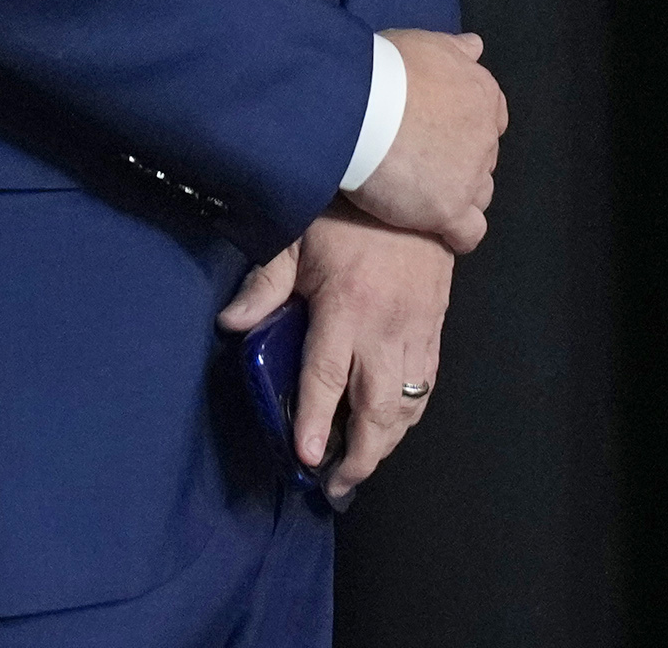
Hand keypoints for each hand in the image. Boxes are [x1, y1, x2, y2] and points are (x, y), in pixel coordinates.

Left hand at [217, 203, 454, 502]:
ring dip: (388, 441)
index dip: (317, 422)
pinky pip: (428, 382)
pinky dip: (412, 412)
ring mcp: (417, 329)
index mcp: (347, 306)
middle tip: (337, 484)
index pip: (327, 378)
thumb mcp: (296, 237)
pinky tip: (394, 424)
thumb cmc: (349, 209)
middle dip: (360, 455)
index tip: (308, 458)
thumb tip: (230, 323)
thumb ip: (264, 285)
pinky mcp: (436, 325)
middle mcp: (386, 327)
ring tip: (362, 465)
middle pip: (378, 409)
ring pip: (408, 404)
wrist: (415, 184)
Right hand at [345, 28, 504, 253]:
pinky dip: (457, 235)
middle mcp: (485, 135)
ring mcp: (471, 175)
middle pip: (483, 159)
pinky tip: (436, 232)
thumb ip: (455, 50)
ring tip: (422, 198)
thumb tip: (476, 47)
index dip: (464, 130)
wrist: (360, 105)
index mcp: (482, 95)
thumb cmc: (385, 69)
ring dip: (458, 198)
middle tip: (419, 164)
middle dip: (458, 164)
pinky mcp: (450, 209)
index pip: (490, 120)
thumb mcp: (424, 44)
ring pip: (479, 196)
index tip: (436, 134)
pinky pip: (469, 233)